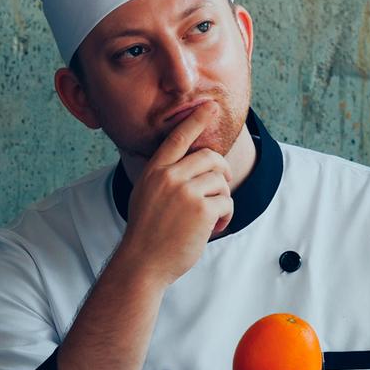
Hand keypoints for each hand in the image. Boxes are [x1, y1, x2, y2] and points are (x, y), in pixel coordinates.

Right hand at [116, 108, 233, 286]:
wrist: (143, 262)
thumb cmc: (147, 232)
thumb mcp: (146, 194)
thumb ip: (165, 176)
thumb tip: (192, 164)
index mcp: (155, 170)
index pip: (178, 137)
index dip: (196, 119)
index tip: (210, 106)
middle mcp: (169, 176)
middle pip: (210, 157)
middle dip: (222, 171)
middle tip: (223, 186)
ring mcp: (186, 192)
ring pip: (220, 182)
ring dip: (222, 199)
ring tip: (211, 217)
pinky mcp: (202, 209)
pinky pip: (227, 202)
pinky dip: (226, 216)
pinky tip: (213, 227)